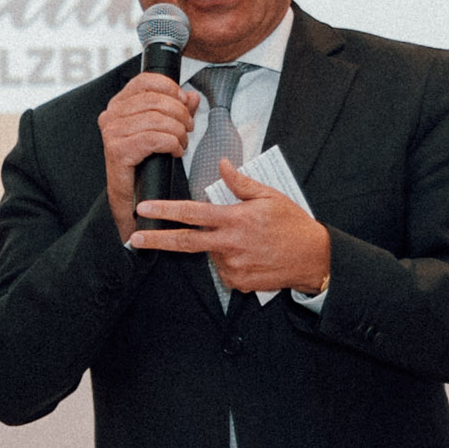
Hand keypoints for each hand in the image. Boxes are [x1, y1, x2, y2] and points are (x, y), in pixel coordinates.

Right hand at [96, 72, 196, 233]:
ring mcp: (112, 132)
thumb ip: (177, 111)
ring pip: (157, 119)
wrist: (132, 197)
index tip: (183, 101)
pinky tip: (174, 152)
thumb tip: (192, 97)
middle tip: (188, 128)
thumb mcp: (164, 130)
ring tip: (181, 143)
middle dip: (179, 113)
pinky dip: (171, 144)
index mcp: (119, 104)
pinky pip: (154, 138)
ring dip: (178, 131)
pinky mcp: (118, 150)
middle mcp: (111, 115)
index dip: (169, 87)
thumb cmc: (145, 162)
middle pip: (155, 100)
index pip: (145, 80)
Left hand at [126, 162, 333, 296]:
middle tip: (134, 238)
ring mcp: (233, 267)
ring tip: (244, 240)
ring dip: (216, 246)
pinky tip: (249, 254)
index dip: (165, 211)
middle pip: (185, 243)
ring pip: (210, 254)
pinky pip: (224, 270)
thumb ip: (241, 183)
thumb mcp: (270, 197)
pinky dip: (229, 261)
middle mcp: (230, 245)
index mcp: (235, 220)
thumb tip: (222, 165)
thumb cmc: (293, 225)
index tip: (144, 209)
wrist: (314, 259)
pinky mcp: (239, 282)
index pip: (192, 213)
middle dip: (156, 240)